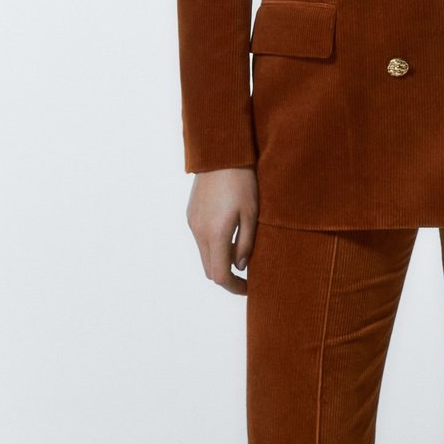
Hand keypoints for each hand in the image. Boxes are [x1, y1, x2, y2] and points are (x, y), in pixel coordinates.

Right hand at [185, 167, 258, 294]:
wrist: (221, 154)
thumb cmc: (243, 182)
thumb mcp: (252, 214)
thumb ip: (246, 244)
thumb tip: (240, 266)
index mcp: (215, 234)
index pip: (220, 275)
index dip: (234, 288)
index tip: (249, 288)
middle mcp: (199, 232)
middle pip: (209, 269)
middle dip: (227, 276)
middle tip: (247, 277)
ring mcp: (193, 223)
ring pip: (204, 254)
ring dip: (220, 260)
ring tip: (241, 253)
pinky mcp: (191, 214)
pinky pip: (200, 239)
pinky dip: (213, 246)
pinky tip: (229, 235)